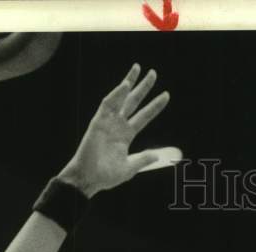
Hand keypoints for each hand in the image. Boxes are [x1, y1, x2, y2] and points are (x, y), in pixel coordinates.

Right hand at [57, 64, 173, 197]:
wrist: (89, 179)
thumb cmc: (106, 176)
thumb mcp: (130, 168)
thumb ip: (143, 159)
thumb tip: (157, 155)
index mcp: (126, 135)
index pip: (144, 116)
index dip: (155, 106)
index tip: (166, 95)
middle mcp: (118, 125)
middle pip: (133, 102)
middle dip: (143, 87)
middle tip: (153, 73)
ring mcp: (108, 122)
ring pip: (121, 98)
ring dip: (129, 82)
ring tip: (138, 68)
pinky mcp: (97, 122)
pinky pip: (108, 105)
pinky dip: (117, 94)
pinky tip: (126, 84)